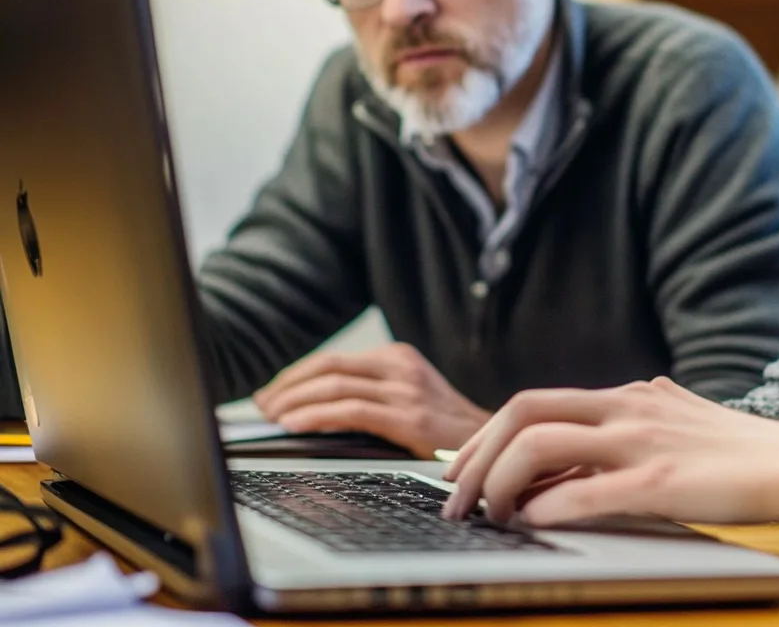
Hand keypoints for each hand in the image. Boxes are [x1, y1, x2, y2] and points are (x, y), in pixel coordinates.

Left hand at [252, 342, 489, 458]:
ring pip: (335, 387)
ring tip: (271, 418)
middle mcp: (401, 366)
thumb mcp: (409, 396)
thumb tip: (313, 407)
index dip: (295, 375)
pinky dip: (317, 416)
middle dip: (287, 387)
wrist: (491, 445)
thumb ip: (371, 393)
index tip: (270, 394)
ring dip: (294, 402)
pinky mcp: (410, 416)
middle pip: (329, 367)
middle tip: (262, 407)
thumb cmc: (445, 430)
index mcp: (398, 357)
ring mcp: (406, 390)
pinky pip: (351, 411)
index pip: (333, 359)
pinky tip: (295, 425)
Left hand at [443, 377, 778, 526]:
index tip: (463, 469)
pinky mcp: (661, 483)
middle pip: (523, 413)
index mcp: (627, 396)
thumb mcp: (679, 415)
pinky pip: (585, 492)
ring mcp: (641, 443)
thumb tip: (611, 411)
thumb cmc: (738, 449)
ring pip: (541, 446)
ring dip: (501, 483)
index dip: (487, 436)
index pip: (533, 402)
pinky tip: (530, 526)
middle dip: (477, 457)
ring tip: (491, 516)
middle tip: (458, 497)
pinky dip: (546, 509)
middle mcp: (626, 409)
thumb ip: (639, 412)